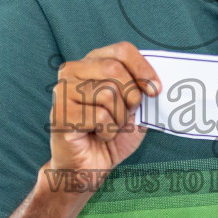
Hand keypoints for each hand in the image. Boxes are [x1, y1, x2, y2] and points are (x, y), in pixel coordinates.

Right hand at [48, 41, 160, 175]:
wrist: (87, 167)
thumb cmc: (109, 134)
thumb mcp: (132, 107)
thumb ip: (141, 89)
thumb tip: (157, 81)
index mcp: (90, 63)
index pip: (121, 50)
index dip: (143, 69)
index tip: (155, 90)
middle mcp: (71, 71)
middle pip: (114, 70)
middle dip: (131, 96)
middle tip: (126, 114)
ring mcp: (62, 91)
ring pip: (108, 94)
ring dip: (118, 118)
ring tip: (108, 127)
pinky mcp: (61, 114)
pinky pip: (99, 117)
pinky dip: (107, 132)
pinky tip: (97, 136)